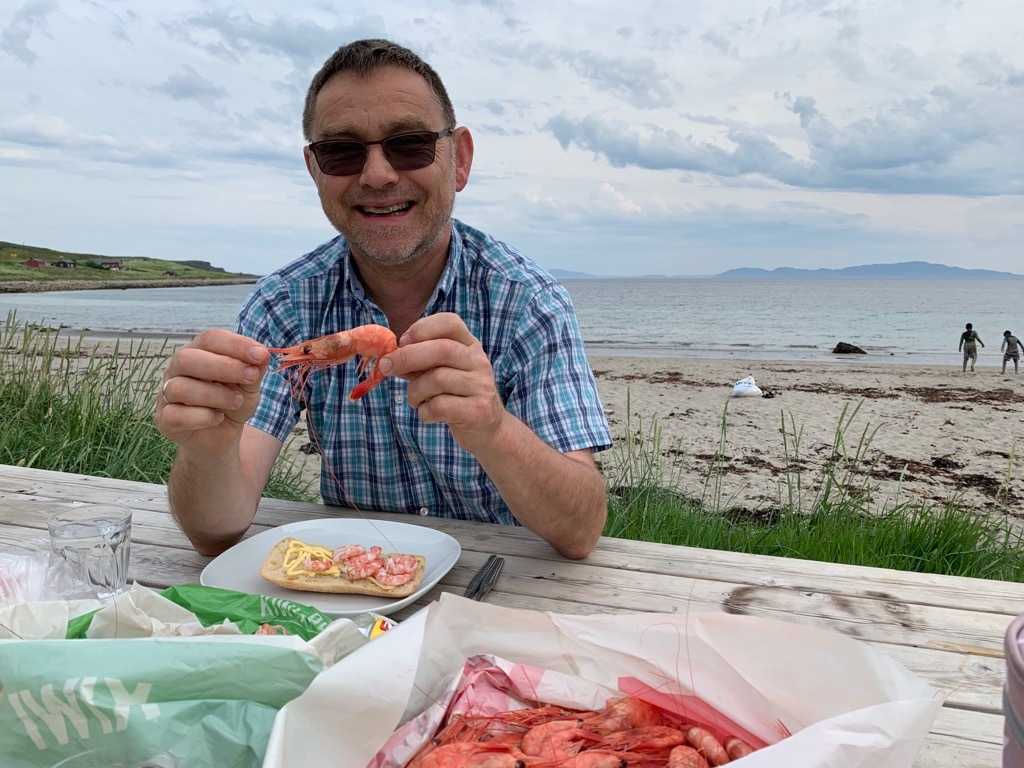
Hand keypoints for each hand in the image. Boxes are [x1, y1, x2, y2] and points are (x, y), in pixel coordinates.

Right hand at [155, 330, 268, 455]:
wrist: (222, 437)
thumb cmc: (233, 403)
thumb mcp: (250, 386)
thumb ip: (254, 369)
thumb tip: (262, 355)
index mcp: (198, 352)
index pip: (210, 339)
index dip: (235, 344)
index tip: (261, 355)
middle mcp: (177, 369)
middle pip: (187, 358)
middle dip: (223, 366)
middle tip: (251, 377)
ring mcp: (166, 394)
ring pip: (180, 387)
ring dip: (216, 394)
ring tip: (237, 402)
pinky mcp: (164, 419)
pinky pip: (175, 415)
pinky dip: (201, 417)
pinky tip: (218, 418)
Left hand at [380, 313, 504, 452]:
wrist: (486, 428)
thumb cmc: (455, 395)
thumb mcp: (440, 371)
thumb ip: (418, 361)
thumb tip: (388, 357)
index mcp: (469, 345)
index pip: (450, 322)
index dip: (422, 328)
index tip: (402, 341)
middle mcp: (478, 361)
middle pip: (441, 349)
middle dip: (407, 357)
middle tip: (386, 367)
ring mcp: (481, 386)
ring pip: (437, 379)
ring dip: (414, 392)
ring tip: (415, 400)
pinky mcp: (478, 411)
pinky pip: (440, 406)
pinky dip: (424, 411)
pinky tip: (427, 413)